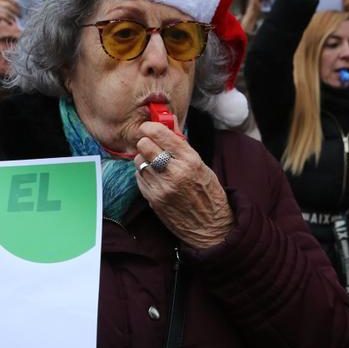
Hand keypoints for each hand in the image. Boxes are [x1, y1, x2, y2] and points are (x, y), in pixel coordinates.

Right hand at [0, 0, 21, 43]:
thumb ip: (4, 5)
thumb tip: (19, 4)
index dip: (15, 2)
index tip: (21, 8)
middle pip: (8, 3)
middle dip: (16, 9)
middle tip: (21, 15)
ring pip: (7, 10)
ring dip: (13, 15)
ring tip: (15, 20)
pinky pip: (4, 16)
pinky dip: (9, 20)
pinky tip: (10, 23)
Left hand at [134, 120, 232, 248]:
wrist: (209, 226)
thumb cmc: (208, 193)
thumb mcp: (201, 165)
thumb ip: (182, 144)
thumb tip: (168, 121)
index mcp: (190, 161)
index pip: (161, 135)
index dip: (150, 127)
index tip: (149, 127)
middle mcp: (175, 173)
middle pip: (144, 146)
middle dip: (145, 142)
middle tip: (151, 144)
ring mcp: (162, 187)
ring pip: (139, 161)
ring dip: (144, 159)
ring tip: (154, 163)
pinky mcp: (153, 199)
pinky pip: (139, 177)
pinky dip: (144, 174)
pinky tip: (155, 177)